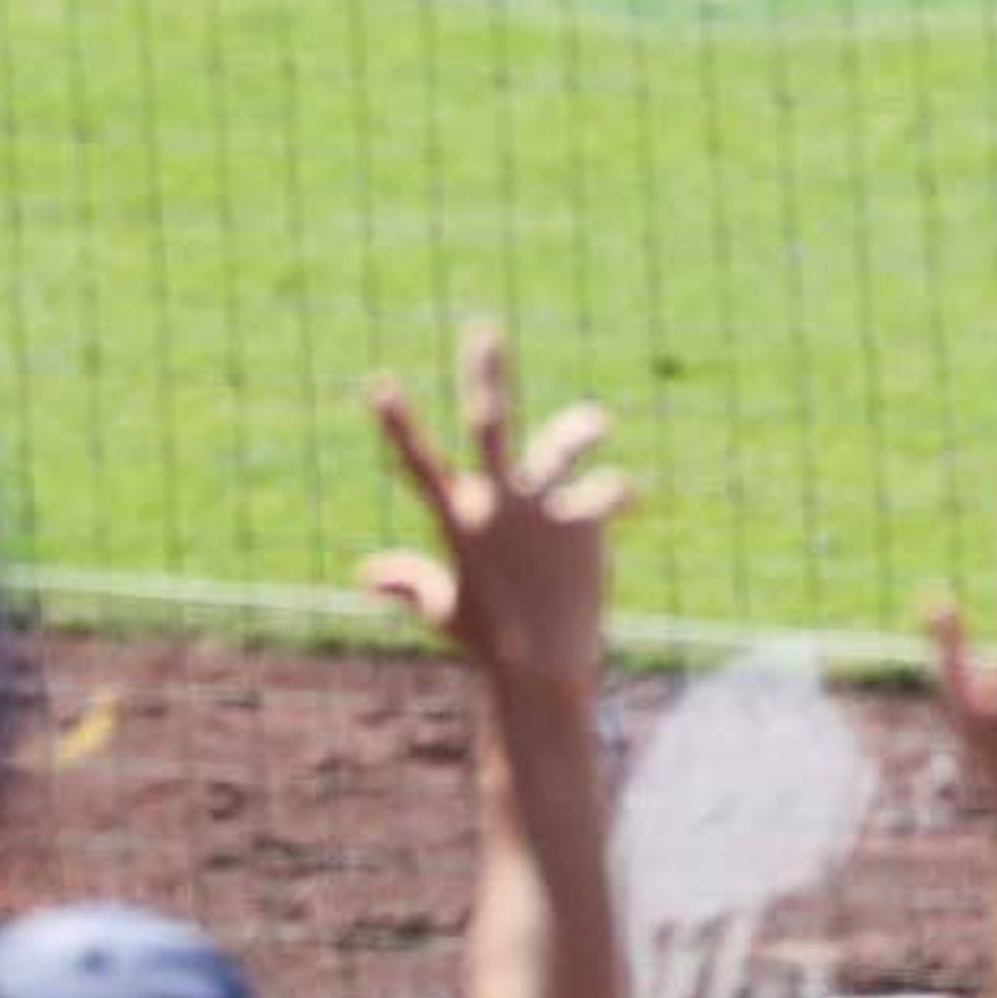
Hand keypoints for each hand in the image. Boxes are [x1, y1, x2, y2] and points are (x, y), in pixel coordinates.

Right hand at [357, 322, 631, 705]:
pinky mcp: (581, 520)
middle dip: (485, 372)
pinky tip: (632, 500)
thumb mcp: (442, 611)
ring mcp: (540, 506)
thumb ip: (409, 583)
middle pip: (488, 419)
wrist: (540, 666)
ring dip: (580, 428)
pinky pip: (607, 492)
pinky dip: (619, 494)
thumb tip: (364, 573)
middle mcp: (495, 501)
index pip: (416, 460)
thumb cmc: (489, 646)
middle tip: (484, 331)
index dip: (395, 421)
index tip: (377, 383)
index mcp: (455, 518)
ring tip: (598, 422)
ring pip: (560, 446)